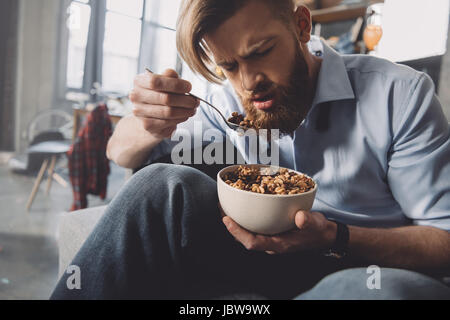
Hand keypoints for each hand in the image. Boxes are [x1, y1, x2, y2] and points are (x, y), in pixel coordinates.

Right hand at [129, 69, 199, 139]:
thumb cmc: (160, 94)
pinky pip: (168, 122)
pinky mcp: (147, 125)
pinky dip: (180, 118)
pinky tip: (185, 115)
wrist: (149, 115)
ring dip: (185, 111)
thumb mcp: (164, 81)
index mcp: (139, 81)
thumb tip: (174, 75)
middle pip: (165, 98)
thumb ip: (169, 76)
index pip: (156, 82)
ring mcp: (140, 112)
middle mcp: (136, 96)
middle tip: (196, 101)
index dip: (175, 84)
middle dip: (185, 100)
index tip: (189, 87)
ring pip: (168, 112)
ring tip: (193, 109)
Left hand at [220, 207, 336, 254]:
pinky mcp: (271, 231)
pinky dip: (245, 218)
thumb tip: (300, 218)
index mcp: (279, 244)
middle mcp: (271, 243)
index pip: (253, 243)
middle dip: (231, 227)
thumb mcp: (316, 224)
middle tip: (221, 210)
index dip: (238, 233)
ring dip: (236, 222)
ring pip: (247, 233)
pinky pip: (253, 227)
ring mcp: (270, 238)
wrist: (323, 234)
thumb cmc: (318, 230)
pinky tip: (241, 207)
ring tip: (225, 208)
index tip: (227, 221)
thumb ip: (309, 221)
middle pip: (245, 239)